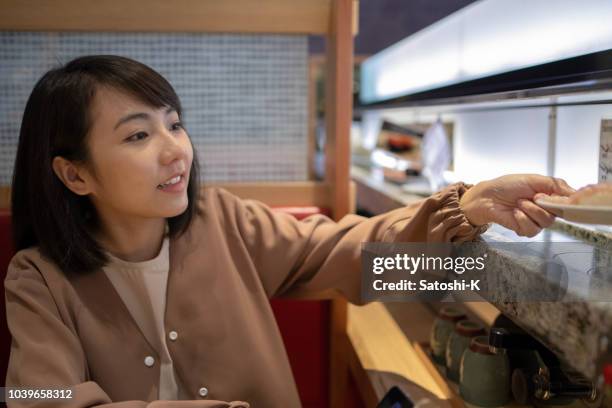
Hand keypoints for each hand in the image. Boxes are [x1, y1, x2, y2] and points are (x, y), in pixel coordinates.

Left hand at [459, 174, 575, 236]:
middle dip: (545, 204)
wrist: (487, 197)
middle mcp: (544, 208)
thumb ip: (555, 184)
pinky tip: (515, 212)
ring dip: (531, 210)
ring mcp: (535, 220)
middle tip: (533, 196)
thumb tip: (574, 192)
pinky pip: (533, 229)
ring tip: (519, 203)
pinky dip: (523, 219)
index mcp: (548, 195)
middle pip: (559, 213)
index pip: (567, 201)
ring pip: (547, 222)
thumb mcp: (533, 179)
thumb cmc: (506, 186)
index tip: (560, 197)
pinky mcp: (525, 229)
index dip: (566, 201)